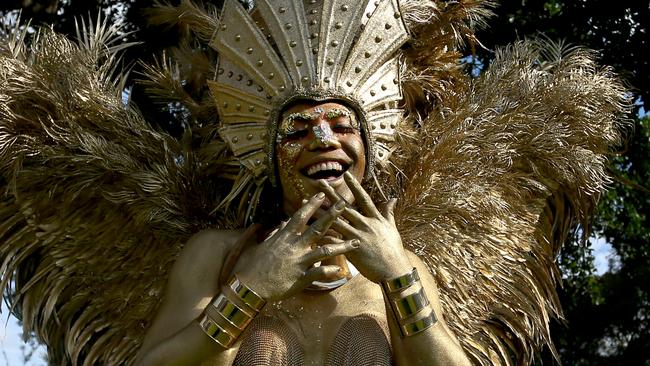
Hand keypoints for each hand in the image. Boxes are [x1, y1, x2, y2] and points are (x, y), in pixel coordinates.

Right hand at [233, 193, 358, 300]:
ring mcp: (299, 262)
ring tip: (356, 242)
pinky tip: (342, 271)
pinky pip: (320, 273)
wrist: (250, 286)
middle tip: (344, 205)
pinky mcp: (301, 278)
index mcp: (284, 237)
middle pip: (317, 228)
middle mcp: (294, 246)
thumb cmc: (253, 266)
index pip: (300, 217)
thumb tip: (282, 224)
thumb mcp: (263, 245)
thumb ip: (275, 234)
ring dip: (342, 246)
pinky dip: (330, 272)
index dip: (312, 205)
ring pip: (325, 251)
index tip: (322, 195)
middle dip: (332, 215)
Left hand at [319, 172, 411, 282]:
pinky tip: (310, 233)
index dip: (355, 186)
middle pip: (344, 207)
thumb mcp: (392, 228)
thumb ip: (389, 212)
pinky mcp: (351, 251)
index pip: (363, 198)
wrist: (394, 271)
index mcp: (374, 218)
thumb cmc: (394, 250)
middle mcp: (364, 225)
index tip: (346, 175)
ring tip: (307, 205)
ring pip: (334, 222)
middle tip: (319, 183)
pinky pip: (333, 242)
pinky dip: (322, 237)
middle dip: (331, 194)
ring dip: (319, 213)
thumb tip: (393, 198)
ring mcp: (357, 237)